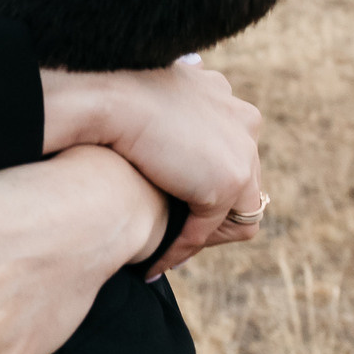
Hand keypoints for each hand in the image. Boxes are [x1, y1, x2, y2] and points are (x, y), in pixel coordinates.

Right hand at [41, 56, 263, 275]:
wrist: (110, 98)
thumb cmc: (113, 98)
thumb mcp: (150, 101)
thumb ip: (166, 114)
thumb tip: (163, 122)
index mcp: (222, 95)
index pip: (228, 152)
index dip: (201, 182)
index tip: (172, 203)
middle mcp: (243, 120)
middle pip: (240, 184)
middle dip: (210, 214)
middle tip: (173, 235)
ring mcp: (241, 149)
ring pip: (236, 211)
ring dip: (199, 235)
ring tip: (165, 253)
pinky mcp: (228, 179)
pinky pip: (206, 228)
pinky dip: (180, 247)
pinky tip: (152, 259)